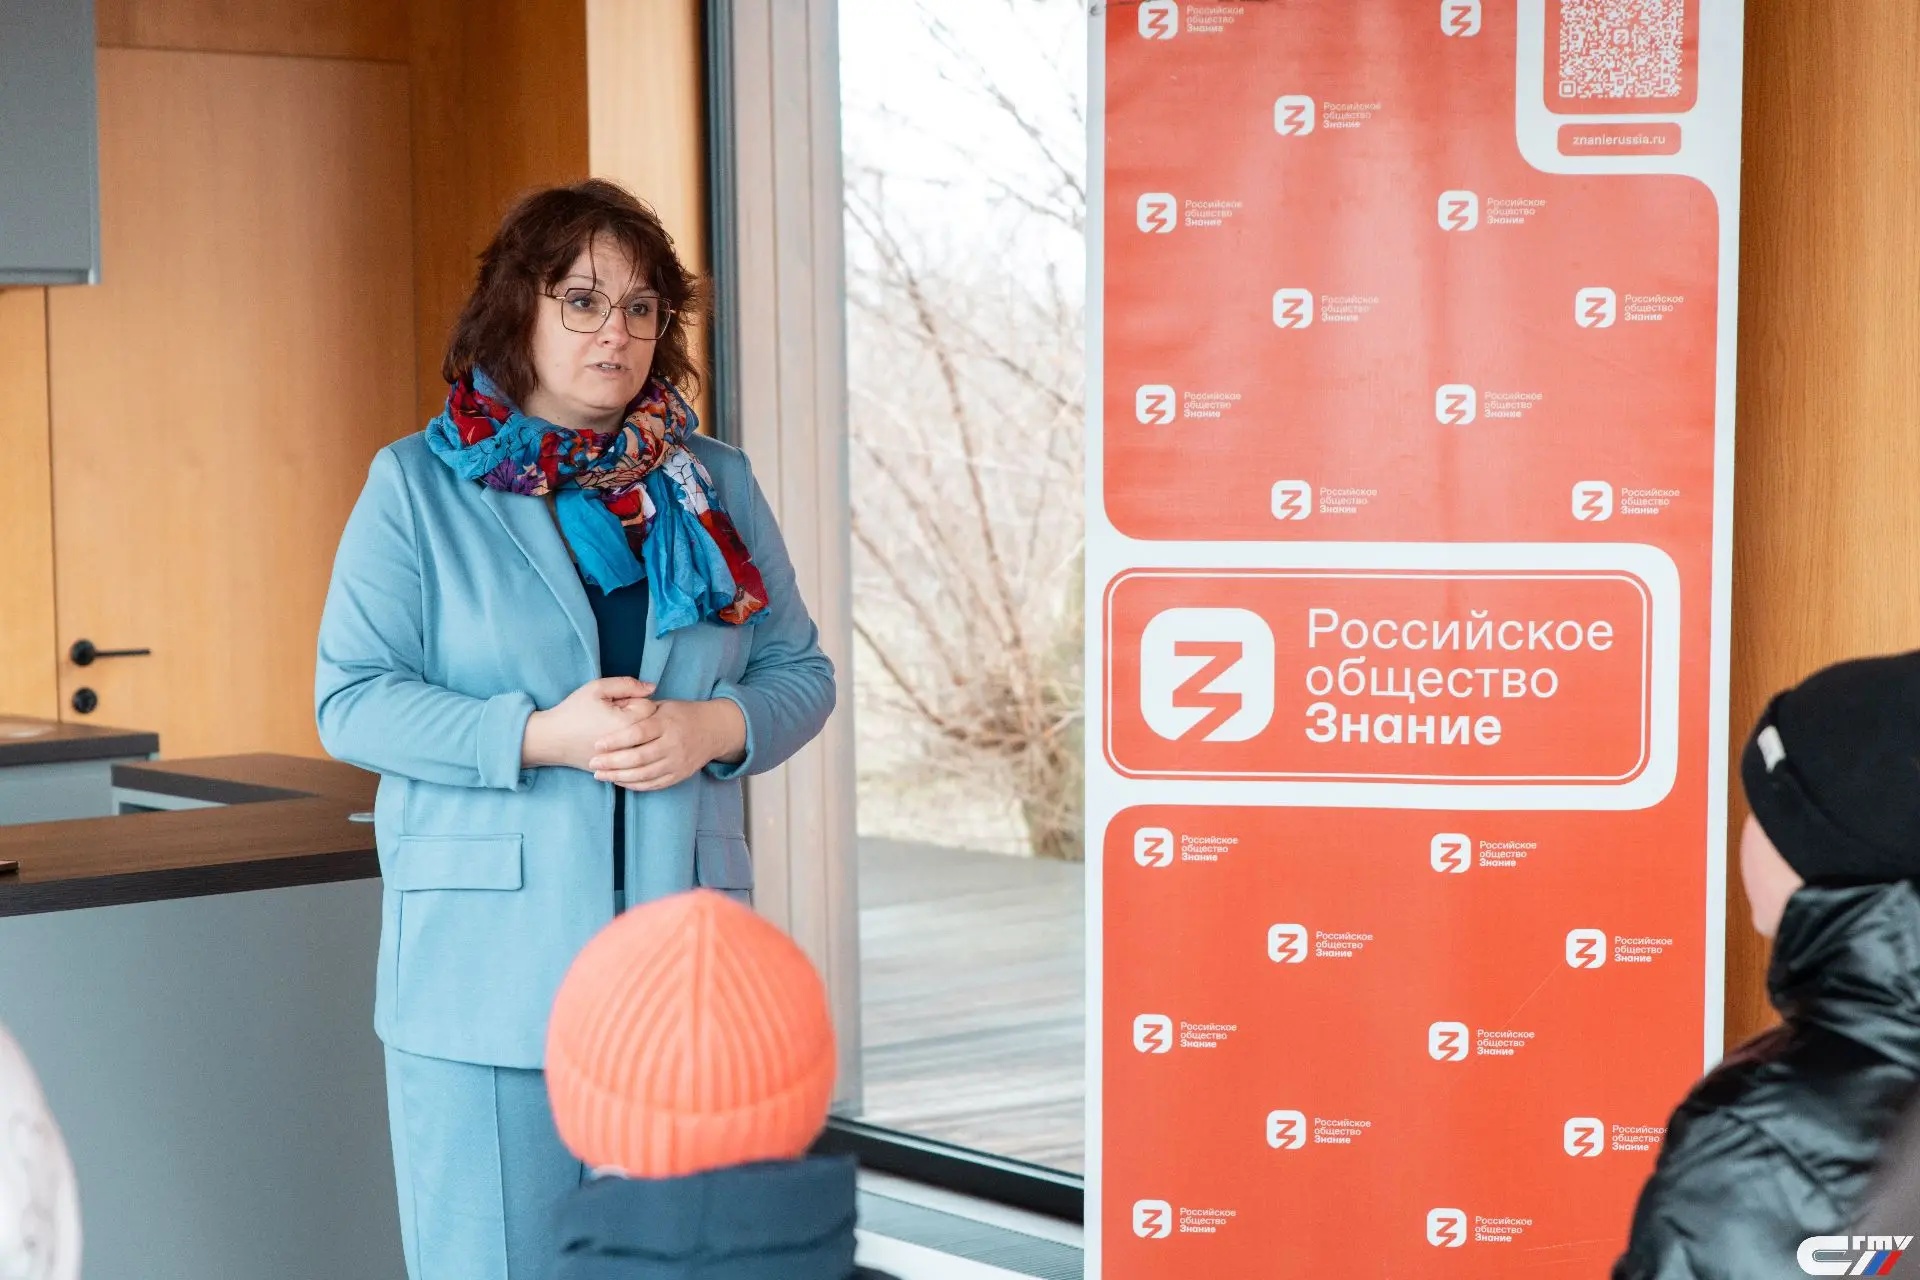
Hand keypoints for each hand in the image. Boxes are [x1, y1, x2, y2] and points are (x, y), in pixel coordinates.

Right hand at [521, 677, 655, 770]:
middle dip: (636, 718)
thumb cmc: (573, 711)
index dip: (634, 700)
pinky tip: (612, 743)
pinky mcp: (618, 770)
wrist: (551, 739)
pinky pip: (634, 756)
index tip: (617, 704)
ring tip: (612, 729)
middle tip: (614, 717)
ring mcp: (625, 761)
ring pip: (644, 743)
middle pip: (650, 726)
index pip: (651, 707)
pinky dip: (627, 748)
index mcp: (627, 723)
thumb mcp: (597, 689)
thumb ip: (628, 685)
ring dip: (634, 734)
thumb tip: (652, 687)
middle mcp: (630, 745)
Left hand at [586, 698, 746, 791]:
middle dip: (613, 762)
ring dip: (619, 777)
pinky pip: (654, 784)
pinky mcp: (679, 775)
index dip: (616, 740)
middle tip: (593, 763)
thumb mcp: (663, 704)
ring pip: (644, 774)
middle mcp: (673, 744)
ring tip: (600, 775)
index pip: (637, 733)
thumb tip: (614, 705)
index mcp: (666, 723)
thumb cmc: (681, 714)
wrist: (714, 730)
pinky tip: (619, 781)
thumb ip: (640, 707)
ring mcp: (677, 762)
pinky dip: (634, 785)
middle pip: (639, 757)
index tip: (597, 744)